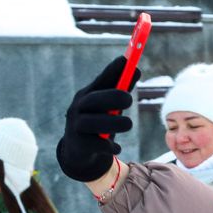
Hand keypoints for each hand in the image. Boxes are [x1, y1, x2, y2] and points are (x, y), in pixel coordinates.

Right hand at [55, 57, 138, 181]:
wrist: (80, 152)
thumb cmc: (99, 122)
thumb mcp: (109, 106)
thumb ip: (121, 89)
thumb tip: (136, 69)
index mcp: (88, 95)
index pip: (100, 80)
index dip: (112, 70)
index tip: (127, 59)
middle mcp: (78, 108)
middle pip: (93, 100)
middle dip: (113, 97)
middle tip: (129, 99)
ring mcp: (76, 127)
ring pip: (94, 122)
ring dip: (115, 123)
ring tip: (128, 124)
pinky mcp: (80, 146)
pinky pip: (97, 144)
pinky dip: (110, 146)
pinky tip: (115, 147)